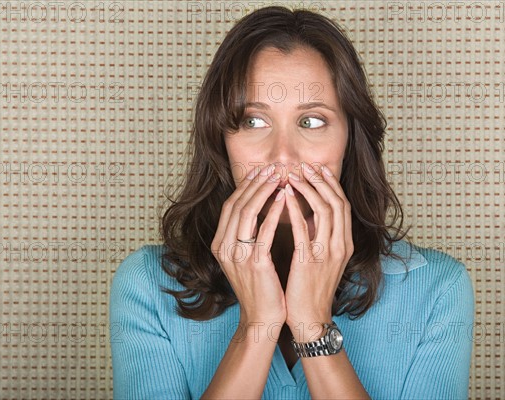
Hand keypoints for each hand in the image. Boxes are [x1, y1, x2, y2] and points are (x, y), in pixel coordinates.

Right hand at [211, 163, 287, 325]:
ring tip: (280, 177)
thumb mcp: (246, 257)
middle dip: (255, 183)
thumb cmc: (259, 287)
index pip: (230, 206)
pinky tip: (284, 199)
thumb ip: (247, 234)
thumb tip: (260, 206)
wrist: (261, 318)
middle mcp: (224, 247)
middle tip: (272, 167)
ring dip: (264, 191)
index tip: (261, 171)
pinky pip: (263, 230)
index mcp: (220, 244)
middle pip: (237, 204)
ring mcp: (237, 255)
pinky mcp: (254, 263)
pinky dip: (273, 212)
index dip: (245, 186)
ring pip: (247, 212)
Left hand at [282, 162, 353, 341]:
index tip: (319, 169)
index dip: (332, 185)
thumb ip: (321, 236)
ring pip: (325, 210)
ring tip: (293, 175)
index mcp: (345, 244)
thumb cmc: (312, 288)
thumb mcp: (323, 259)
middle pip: (337, 203)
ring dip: (309, 189)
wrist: (310, 317)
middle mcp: (340, 246)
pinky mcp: (309, 261)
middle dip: (322, 181)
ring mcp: (327, 253)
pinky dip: (295, 208)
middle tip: (306, 165)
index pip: (343, 206)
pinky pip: (304, 228)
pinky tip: (284, 196)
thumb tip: (309, 212)